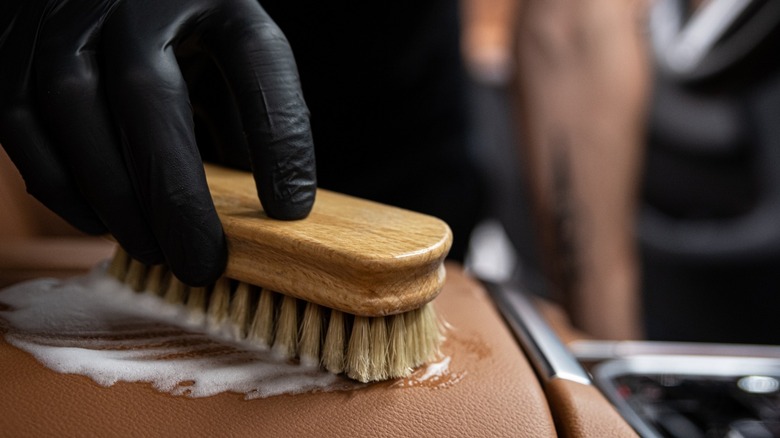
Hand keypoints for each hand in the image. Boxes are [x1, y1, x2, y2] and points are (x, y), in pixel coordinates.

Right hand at [0, 0, 315, 285]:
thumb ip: (249, 112)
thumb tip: (272, 205)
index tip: (289, 210)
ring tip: (156, 252)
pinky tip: (101, 223)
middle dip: (174, 194)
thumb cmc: (179, 26)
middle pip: (147, 95)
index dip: (278, 137)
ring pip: (73, 114)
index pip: (254, 55)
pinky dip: (63, 188)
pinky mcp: (10, 53)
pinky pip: (23, 127)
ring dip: (116, 201)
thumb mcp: (229, 49)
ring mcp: (61, 21)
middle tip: (201, 263)